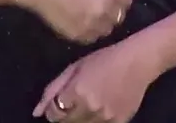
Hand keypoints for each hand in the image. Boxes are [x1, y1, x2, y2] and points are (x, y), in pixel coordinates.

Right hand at [20, 0, 142, 43]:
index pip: (127, 0)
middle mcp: (106, 9)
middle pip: (119, 16)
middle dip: (112, 10)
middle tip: (95, 3)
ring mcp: (93, 25)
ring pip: (107, 29)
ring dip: (102, 23)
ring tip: (87, 13)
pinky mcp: (79, 36)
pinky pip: (92, 38)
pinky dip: (89, 31)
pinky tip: (79, 21)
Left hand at [33, 42, 158, 122]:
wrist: (138, 62)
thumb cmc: (104, 59)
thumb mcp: (75, 68)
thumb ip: (53, 90)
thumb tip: (36, 113)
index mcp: (77, 92)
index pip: (54, 114)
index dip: (53, 109)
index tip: (60, 101)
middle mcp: (90, 108)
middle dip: (65, 115)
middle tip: (74, 103)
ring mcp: (106, 118)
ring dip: (80, 120)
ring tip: (88, 104)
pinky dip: (96, 121)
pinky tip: (101, 108)